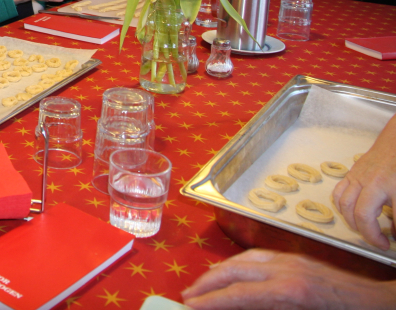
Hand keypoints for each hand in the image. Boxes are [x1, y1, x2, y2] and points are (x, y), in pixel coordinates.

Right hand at [181, 249, 395, 309]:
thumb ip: (268, 309)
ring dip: (220, 271)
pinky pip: (259, 257)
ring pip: (244, 260)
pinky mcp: (297, 260)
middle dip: (208, 282)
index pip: (237, 295)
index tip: (189, 306)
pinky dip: (238, 264)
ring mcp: (291, 261)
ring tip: (203, 284)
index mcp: (288, 292)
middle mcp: (286, 270)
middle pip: (234, 271)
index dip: (210, 301)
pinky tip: (233, 273)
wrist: (379, 304)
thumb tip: (238, 305)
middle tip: (187, 295)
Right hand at [332, 115, 395, 248]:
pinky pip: (338, 194)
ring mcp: (359, 177)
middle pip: (363, 215)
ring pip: (345, 206)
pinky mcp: (351, 173)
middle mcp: (374, 183)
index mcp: (395, 186)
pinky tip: (351, 213)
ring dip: (354, 223)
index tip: (394, 242)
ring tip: (366, 230)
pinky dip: (341, 207)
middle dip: (371, 235)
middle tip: (381, 243)